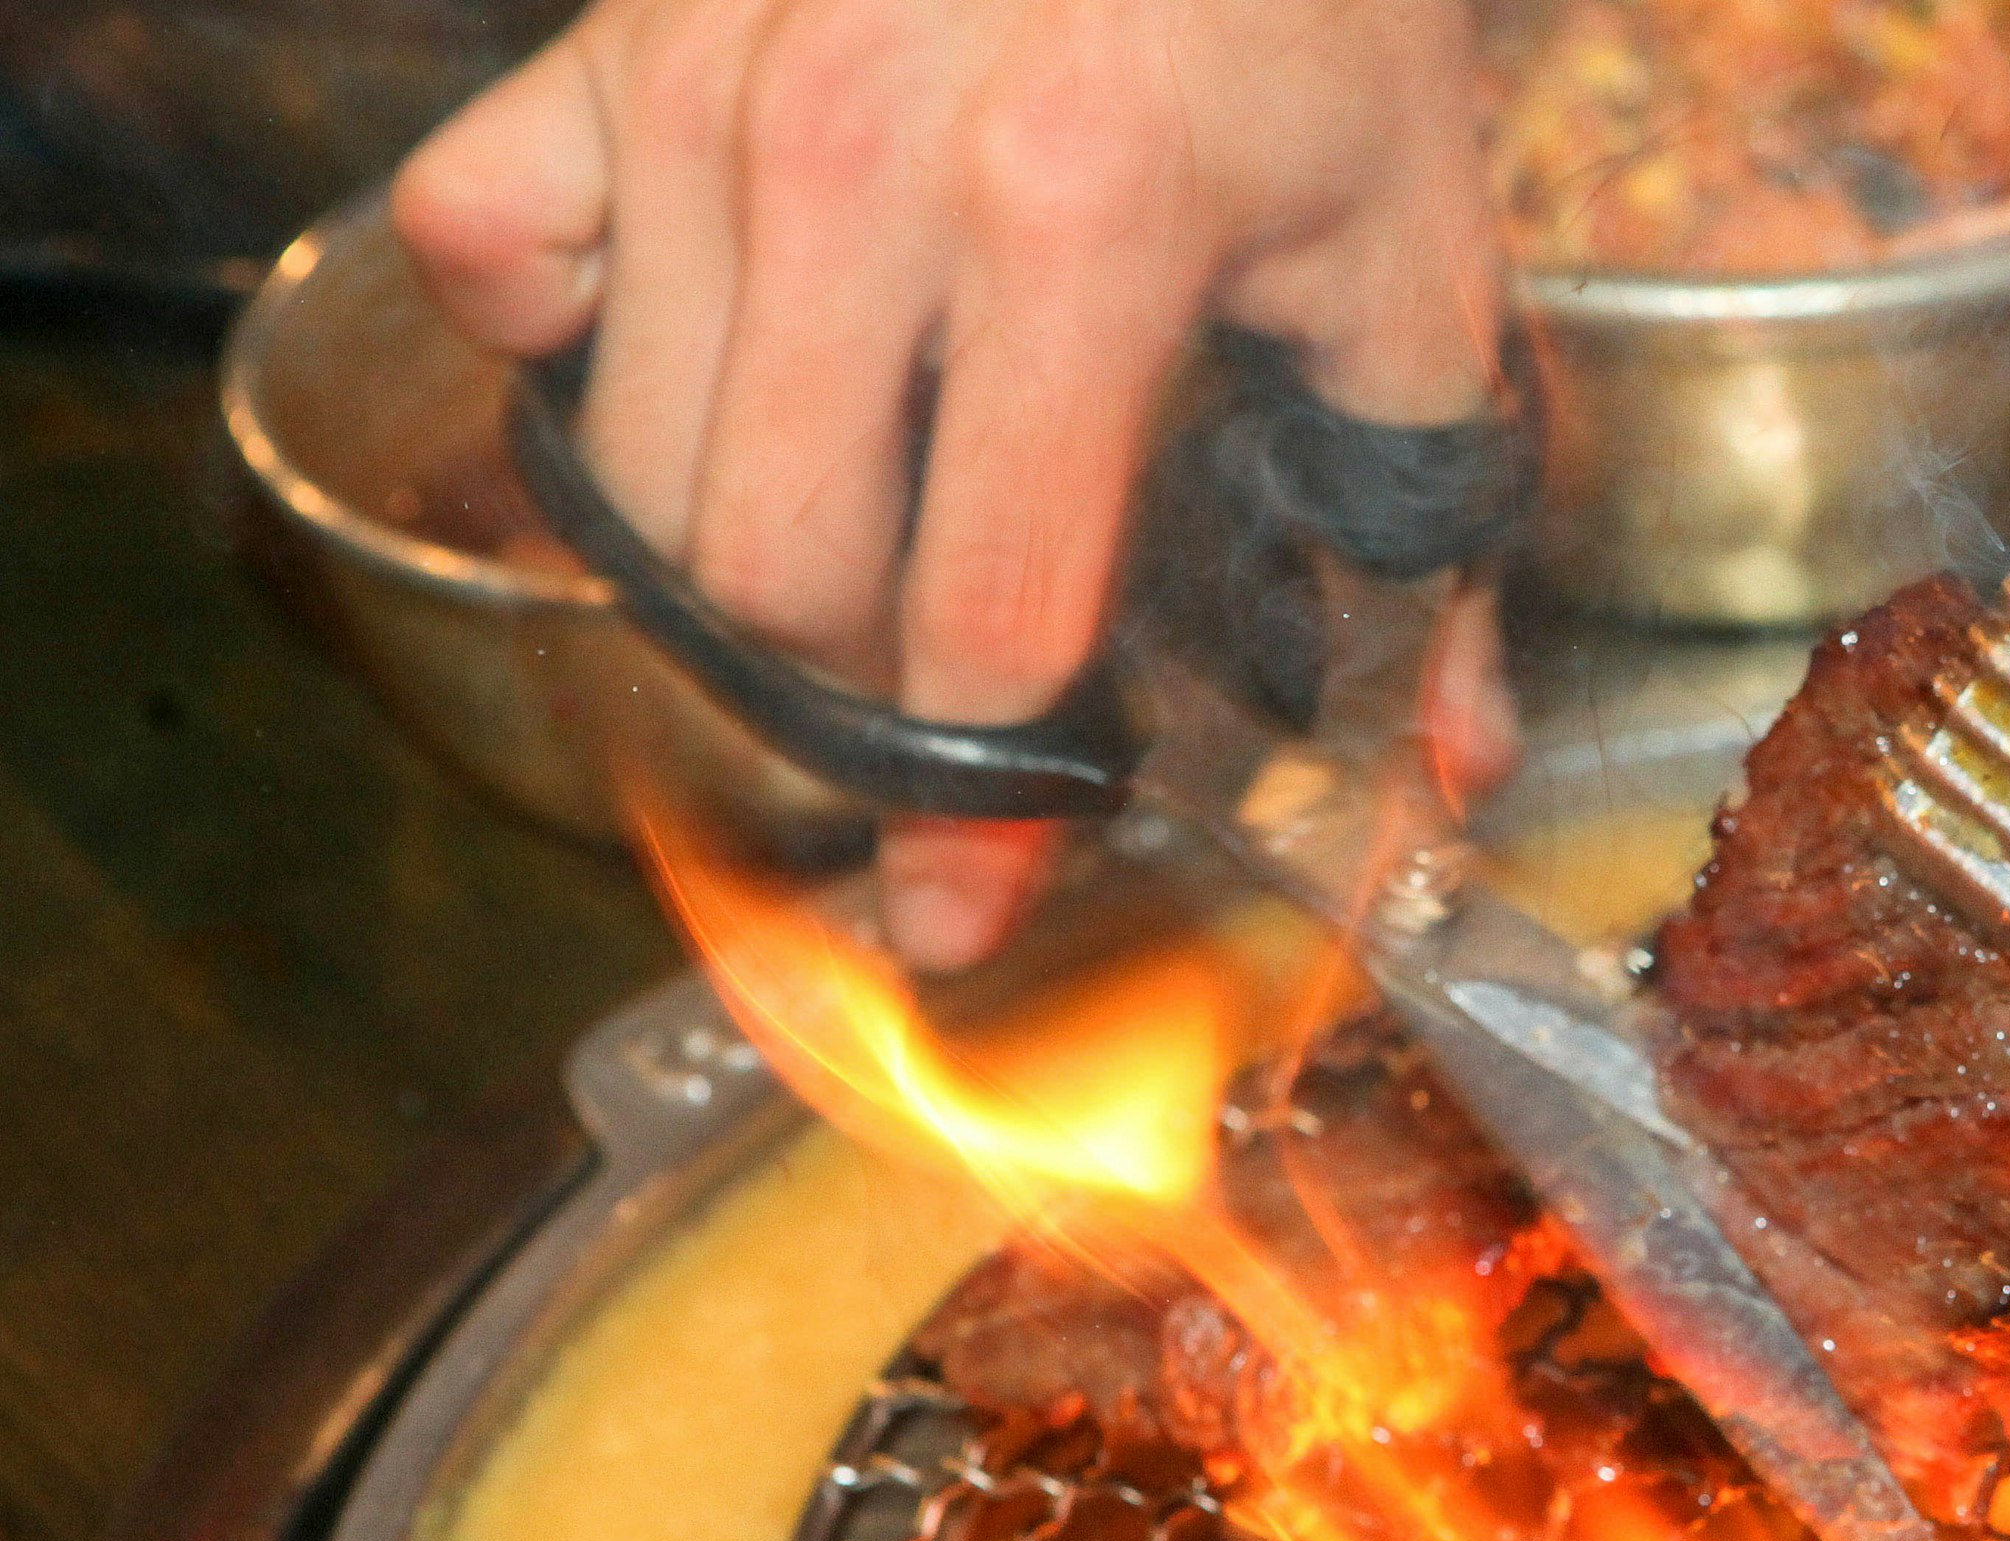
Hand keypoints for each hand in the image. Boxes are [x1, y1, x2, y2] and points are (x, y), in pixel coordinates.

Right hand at [394, 0, 1510, 966]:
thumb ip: (1420, 526)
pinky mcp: (609, 36)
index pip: (981, 613)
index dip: (969, 808)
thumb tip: (1446, 774)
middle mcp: (852, 155)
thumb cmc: (1298, 12)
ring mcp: (702, 84)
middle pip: (767, 574)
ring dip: (726, 562)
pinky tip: (716, 363)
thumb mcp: (1405, 255)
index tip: (956, 913)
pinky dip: (578, 352)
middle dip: (844, 698)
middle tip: (926, 714)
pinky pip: (494, 263)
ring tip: (846, 560)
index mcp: (1079, 226)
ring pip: (628, 467)